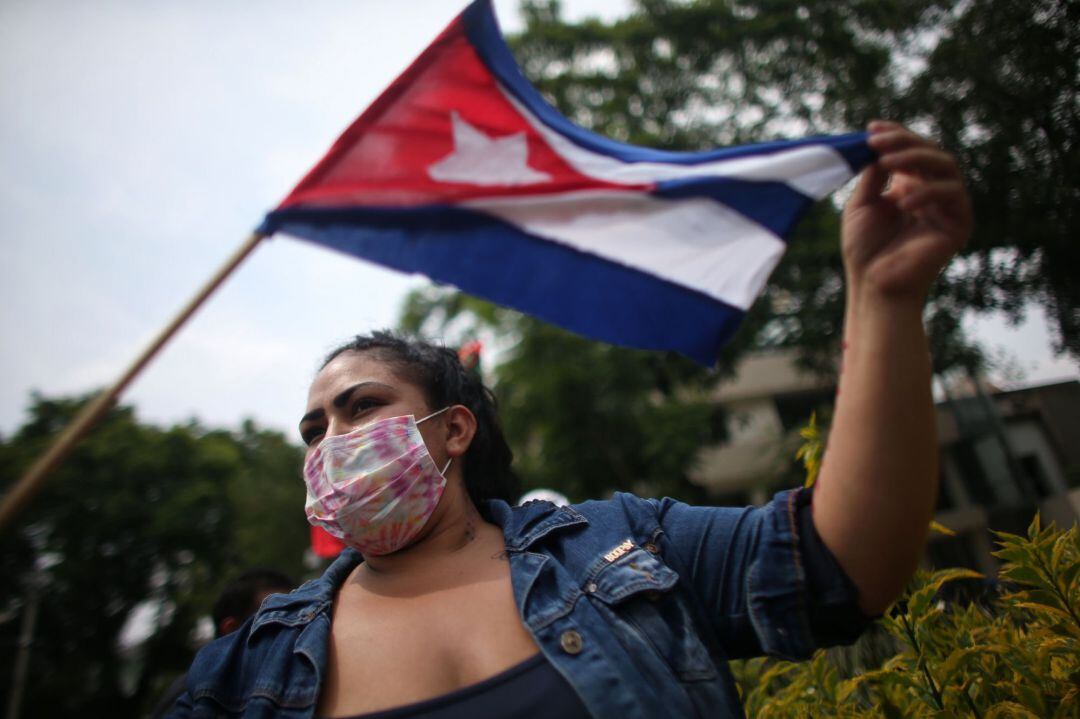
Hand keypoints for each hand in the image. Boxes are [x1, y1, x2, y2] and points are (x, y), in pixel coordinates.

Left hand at [842, 121, 971, 302]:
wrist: (874, 287)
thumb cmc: (864, 251)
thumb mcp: (861, 205)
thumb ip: (872, 175)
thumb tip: (878, 145)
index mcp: (908, 186)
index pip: (909, 151)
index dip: (894, 135)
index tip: (871, 128)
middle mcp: (931, 192)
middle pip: (929, 152)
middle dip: (903, 142)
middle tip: (877, 141)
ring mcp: (947, 206)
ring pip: (945, 165)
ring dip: (915, 158)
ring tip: (887, 161)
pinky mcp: (960, 223)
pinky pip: (951, 194)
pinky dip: (927, 191)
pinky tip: (902, 200)